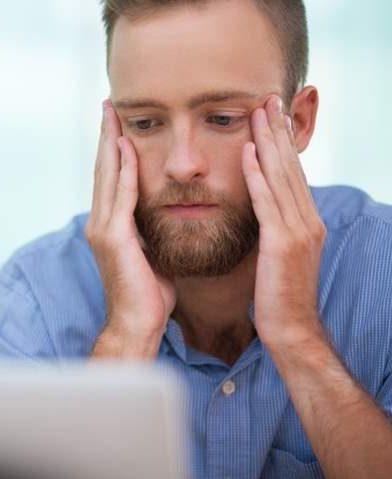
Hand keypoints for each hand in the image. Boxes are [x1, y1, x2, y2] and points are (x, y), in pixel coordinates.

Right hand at [86, 99, 175, 358]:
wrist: (137, 324)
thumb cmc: (150, 295)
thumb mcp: (152, 255)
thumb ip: (151, 231)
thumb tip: (167, 216)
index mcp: (110, 226)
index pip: (111, 178)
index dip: (114, 149)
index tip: (119, 123)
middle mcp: (100, 223)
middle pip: (103, 169)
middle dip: (106, 136)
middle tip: (109, 105)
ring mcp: (103, 229)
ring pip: (107, 176)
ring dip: (110, 143)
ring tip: (113, 115)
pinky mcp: (113, 237)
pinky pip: (120, 196)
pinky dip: (123, 170)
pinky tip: (127, 148)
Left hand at [242, 95, 326, 350]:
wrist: (290, 330)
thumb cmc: (278, 295)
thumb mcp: (279, 255)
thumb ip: (275, 228)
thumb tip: (263, 210)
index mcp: (306, 222)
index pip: (293, 173)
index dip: (282, 143)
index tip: (271, 116)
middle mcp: (307, 220)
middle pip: (290, 167)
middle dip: (278, 132)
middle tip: (268, 99)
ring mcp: (298, 231)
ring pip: (281, 177)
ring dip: (268, 143)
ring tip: (257, 113)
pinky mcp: (283, 244)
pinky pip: (267, 202)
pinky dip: (256, 175)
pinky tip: (247, 153)